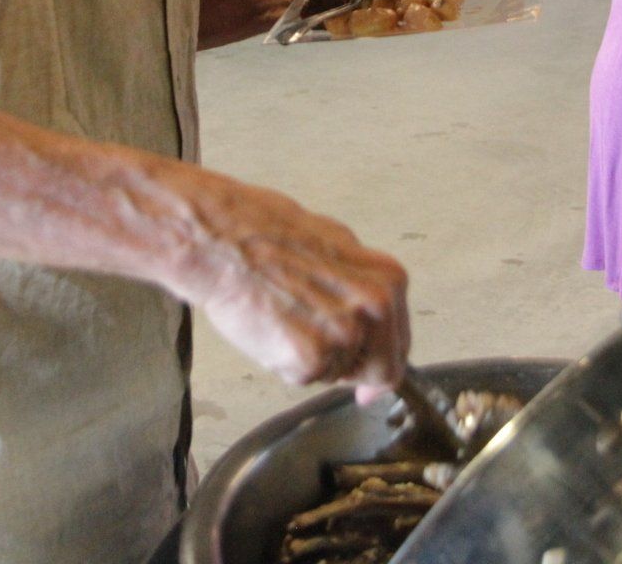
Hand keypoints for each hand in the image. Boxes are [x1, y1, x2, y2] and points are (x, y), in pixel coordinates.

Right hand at [180, 172, 409, 389]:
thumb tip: (373, 311)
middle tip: (315, 347)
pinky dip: (285, 363)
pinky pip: (305, 379)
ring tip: (285, 319)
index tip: (371, 385)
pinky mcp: (312, 357)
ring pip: (338, 375)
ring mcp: (346, 334)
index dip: (383, 364)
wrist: (221, 240)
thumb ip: (360, 284)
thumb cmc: (265, 236)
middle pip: (382, 369)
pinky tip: (271, 328)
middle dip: (351, 368)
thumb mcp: (335, 246)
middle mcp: (376, 306)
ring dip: (314, 361)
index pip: (400, 342)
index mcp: (388, 279)